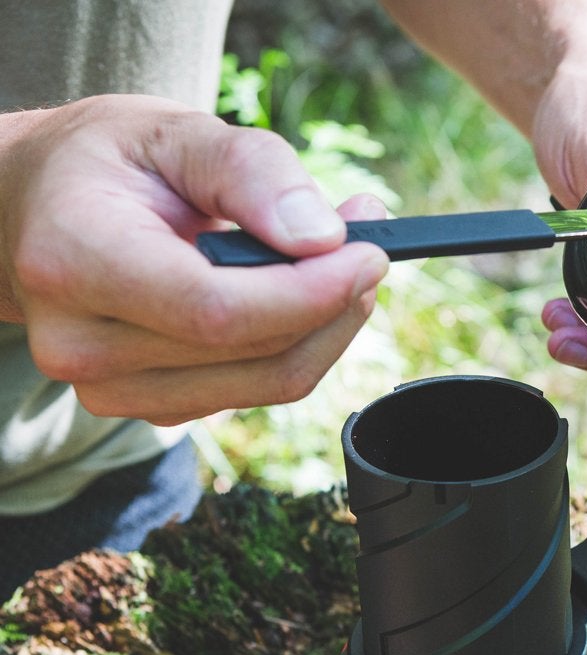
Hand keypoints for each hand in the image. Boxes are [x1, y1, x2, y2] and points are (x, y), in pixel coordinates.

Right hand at [0, 95, 388, 424]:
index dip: (310, 292)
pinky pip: (255, 389)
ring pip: (267, 382)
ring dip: (325, 327)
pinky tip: (293, 296)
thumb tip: (322, 237)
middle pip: (255, 353)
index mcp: (76, 261)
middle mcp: (85, 344)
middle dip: (333, 301)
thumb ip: (250, 170)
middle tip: (368, 246)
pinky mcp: (152, 409)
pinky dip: (295, 345)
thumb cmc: (103, 167)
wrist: (37, 216)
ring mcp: (114, 389)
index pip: (216, 310)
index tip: (369, 253)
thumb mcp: (172, 132)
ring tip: (338, 264)